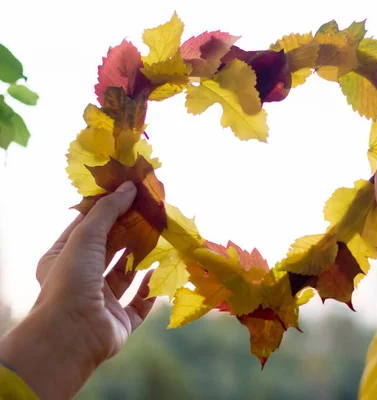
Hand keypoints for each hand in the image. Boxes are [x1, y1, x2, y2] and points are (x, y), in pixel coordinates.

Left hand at [0, 182, 155, 398]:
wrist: (73, 335)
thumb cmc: (71, 281)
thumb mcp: (85, 236)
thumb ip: (108, 210)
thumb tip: (130, 186)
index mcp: (62, 260)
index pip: (87, 228)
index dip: (108, 211)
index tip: (131, 194)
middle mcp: (81, 280)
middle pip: (110, 251)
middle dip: (130, 233)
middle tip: (152, 214)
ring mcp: (101, 302)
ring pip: (126, 275)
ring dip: (143, 258)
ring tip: (162, 237)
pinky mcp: (120, 321)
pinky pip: (140, 301)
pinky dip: (151, 286)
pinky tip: (163, 270)